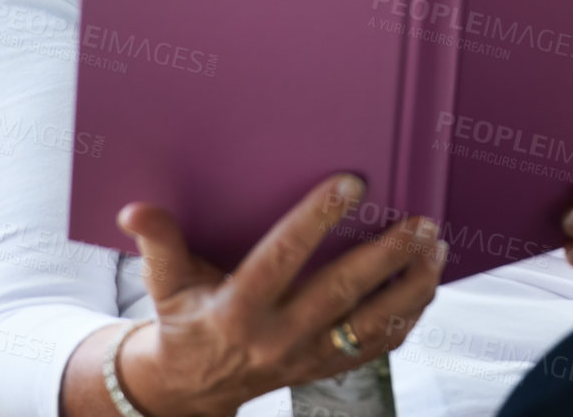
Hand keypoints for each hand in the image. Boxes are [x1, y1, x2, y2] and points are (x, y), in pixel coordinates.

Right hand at [98, 174, 446, 416]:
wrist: (192, 388)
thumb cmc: (183, 321)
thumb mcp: (164, 284)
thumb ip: (159, 244)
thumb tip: (135, 210)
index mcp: (239, 309)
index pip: (284, 259)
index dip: (317, 220)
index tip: (352, 183)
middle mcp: (279, 336)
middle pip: (343, 294)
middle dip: (386, 256)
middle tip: (421, 221)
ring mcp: (308, 358)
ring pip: (372, 324)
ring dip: (410, 286)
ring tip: (436, 246)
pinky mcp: (327, 369)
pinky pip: (378, 347)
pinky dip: (408, 317)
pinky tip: (427, 283)